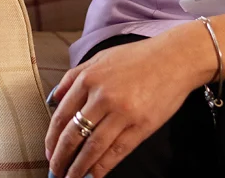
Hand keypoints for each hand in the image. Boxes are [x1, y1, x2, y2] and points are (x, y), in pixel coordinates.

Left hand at [44, 30, 210, 177]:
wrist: (175, 59)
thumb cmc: (137, 57)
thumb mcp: (100, 58)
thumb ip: (74, 77)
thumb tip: (53, 99)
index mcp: (88, 78)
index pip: (61, 115)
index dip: (52, 138)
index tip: (49, 152)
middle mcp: (102, 96)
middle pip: (73, 134)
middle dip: (61, 157)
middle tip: (55, 171)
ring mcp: (122, 112)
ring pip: (93, 147)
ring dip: (79, 167)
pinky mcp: (142, 125)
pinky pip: (117, 151)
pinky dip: (104, 166)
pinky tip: (95, 175)